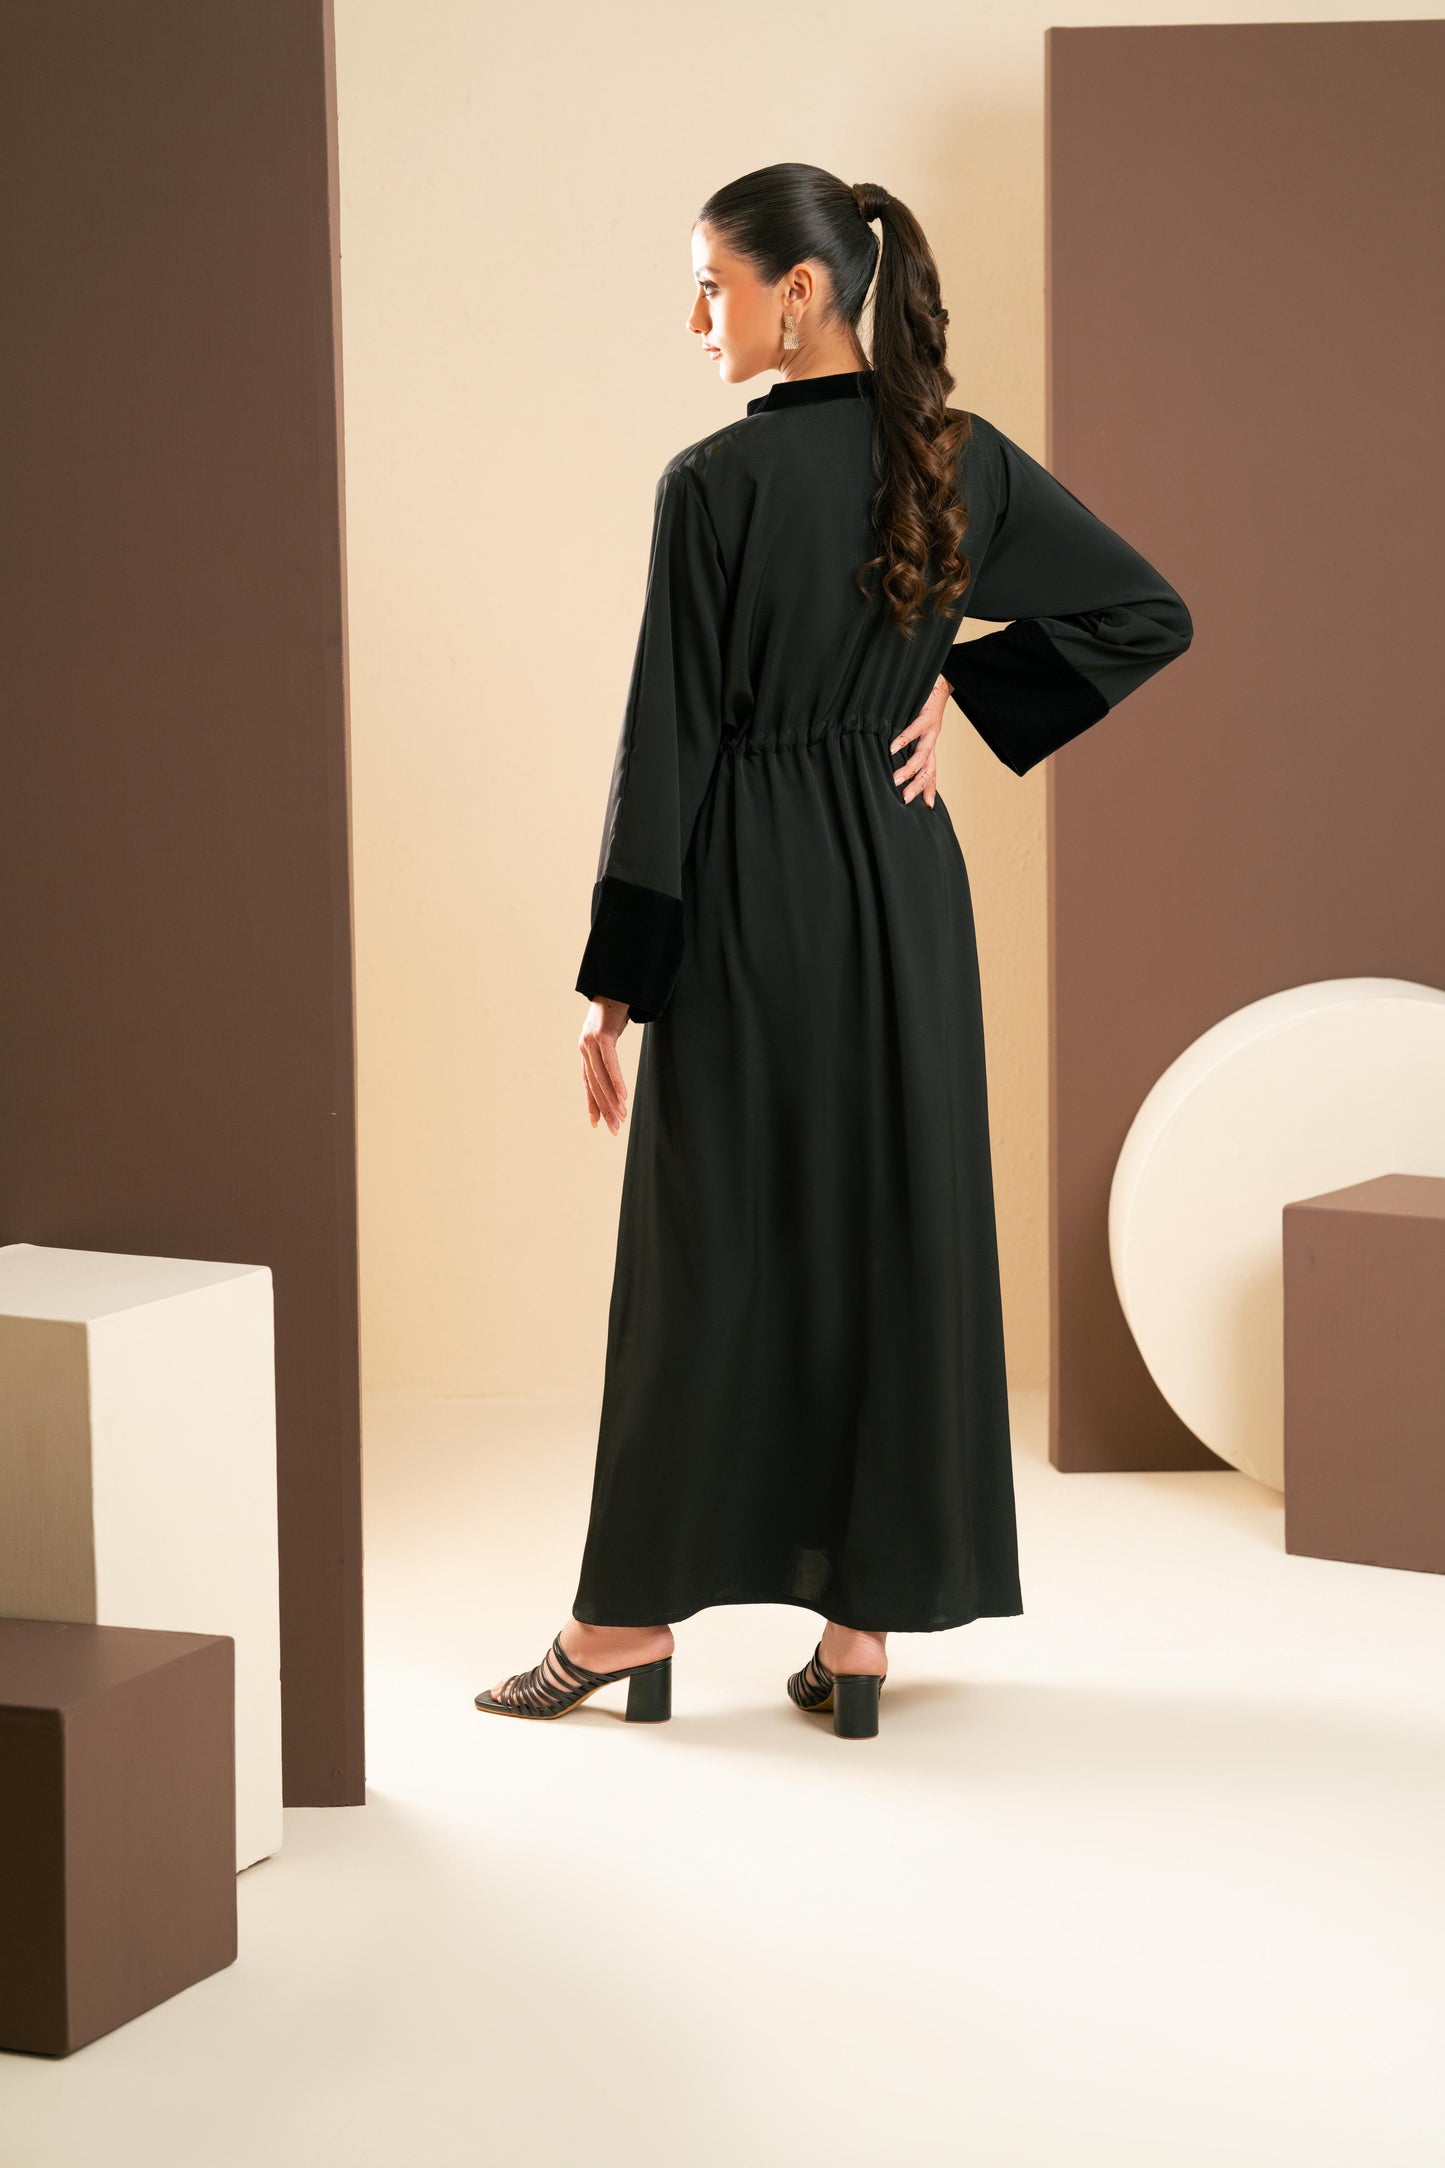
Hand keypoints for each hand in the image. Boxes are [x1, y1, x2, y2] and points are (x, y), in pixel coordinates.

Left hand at [579, 998, 629, 1132]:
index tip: (597, 1124)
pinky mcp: (602, 1035)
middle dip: (605, 1109)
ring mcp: (591, 1041)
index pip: (588, 1083)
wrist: (615, 982)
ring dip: (612, 1100)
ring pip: (601, 1078)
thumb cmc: (615, 1008)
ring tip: (621, 1117)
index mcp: (585, 1050)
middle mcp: (584, 1047)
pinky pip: (610, 1063)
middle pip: (594, 1085)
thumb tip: (614, 1067)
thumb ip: (608, 1050)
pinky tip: (623, 1096)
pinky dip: (617, 1081)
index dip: (592, 1104)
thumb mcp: (611, 1033)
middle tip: (614, 1129)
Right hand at [890, 674, 948, 805]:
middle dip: (917, 785)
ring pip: (923, 754)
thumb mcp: (915, 723)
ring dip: (909, 769)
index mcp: (929, 742)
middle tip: (904, 800)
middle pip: (928, 768)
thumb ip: (904, 739)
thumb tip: (886, 751)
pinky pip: (915, 729)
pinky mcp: (927, 714)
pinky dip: (904, 739)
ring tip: (896, 780)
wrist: (940, 675)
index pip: (930, 770)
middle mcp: (932, 738)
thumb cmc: (923, 699)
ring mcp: (932, 728)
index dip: (930, 788)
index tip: (928, 807)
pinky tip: (893, 747)